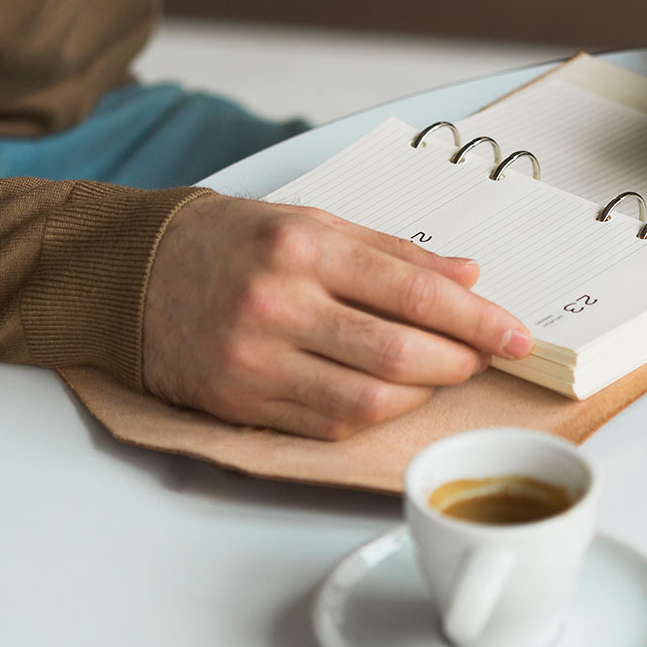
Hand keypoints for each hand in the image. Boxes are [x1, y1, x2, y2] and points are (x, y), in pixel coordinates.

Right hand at [141, 196, 531, 439]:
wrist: (130, 274)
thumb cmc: (231, 243)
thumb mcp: (311, 222)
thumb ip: (393, 252)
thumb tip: (469, 279)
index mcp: (303, 247)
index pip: (415, 292)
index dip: (477, 320)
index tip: (517, 335)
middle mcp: (278, 303)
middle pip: (400, 351)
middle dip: (460, 361)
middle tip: (484, 357)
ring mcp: (256, 359)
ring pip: (370, 398)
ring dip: (422, 394)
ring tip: (441, 375)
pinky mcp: (241, 401)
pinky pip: (330, 424)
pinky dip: (375, 414)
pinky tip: (393, 395)